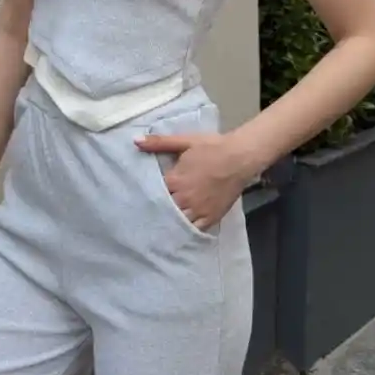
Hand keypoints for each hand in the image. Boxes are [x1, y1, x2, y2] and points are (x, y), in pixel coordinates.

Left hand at [135, 132, 254, 231]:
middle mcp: (184, 199)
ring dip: (169, 223)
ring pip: (177, 223)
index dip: (146, 195)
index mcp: (175, 180)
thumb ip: (159, 143)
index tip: (137, 198)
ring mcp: (198, 210)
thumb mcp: (184, 141)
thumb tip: (134, 141)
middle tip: (143, 216)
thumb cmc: (211, 147)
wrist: (240, 157)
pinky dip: (186, 232)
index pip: (153, 193)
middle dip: (156, 211)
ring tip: (158, 228)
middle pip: (164, 210)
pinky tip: (179, 233)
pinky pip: (195, 230)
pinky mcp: (211, 218)